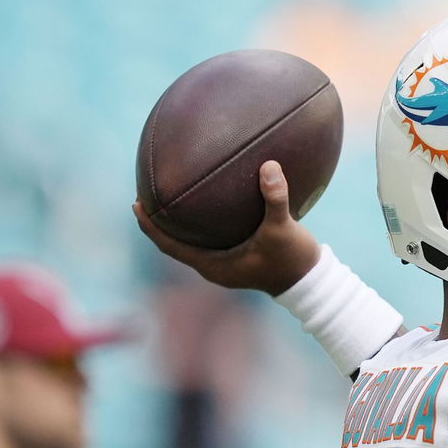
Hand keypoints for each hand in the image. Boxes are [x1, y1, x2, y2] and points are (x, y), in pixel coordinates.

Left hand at [133, 161, 321, 296]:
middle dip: (160, 221)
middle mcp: (215, 267)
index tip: (136, 204)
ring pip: (192, 241)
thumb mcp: (283, 229)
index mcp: (214, 266)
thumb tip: (268, 165)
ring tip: (171, 196)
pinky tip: (211, 202)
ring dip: (180, 222)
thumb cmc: (292, 260)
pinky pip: (211, 238)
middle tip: (147, 194)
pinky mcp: (239, 258)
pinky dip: (203, 222)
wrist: (311, 282)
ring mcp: (226, 264)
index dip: (150, 227)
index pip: (169, 246)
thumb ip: (275, 198)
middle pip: (175, 243)